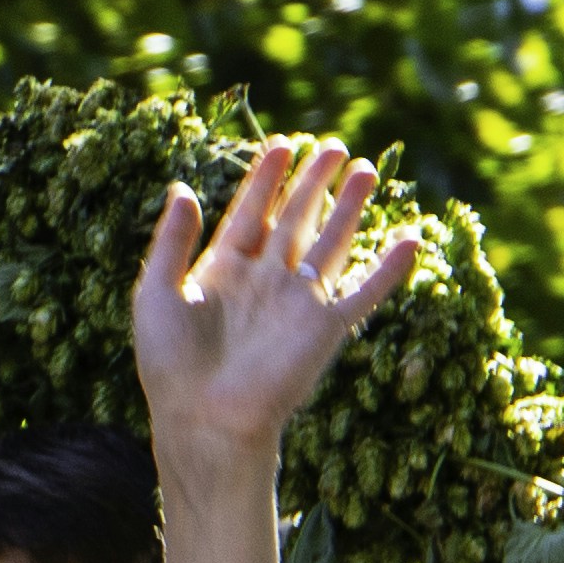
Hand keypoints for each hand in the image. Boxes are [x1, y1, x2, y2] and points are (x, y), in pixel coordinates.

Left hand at [128, 138, 416, 478]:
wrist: (203, 418)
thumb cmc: (170, 363)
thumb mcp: (155, 292)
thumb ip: (170, 241)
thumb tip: (182, 188)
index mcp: (222, 270)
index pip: (251, 211)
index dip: (266, 179)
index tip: (281, 144)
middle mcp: (264, 281)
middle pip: (295, 219)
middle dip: (312, 183)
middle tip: (332, 146)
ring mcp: (297, 302)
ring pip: (330, 243)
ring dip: (348, 208)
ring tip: (364, 170)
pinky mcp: (325, 328)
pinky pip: (364, 293)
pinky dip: (387, 269)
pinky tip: (408, 240)